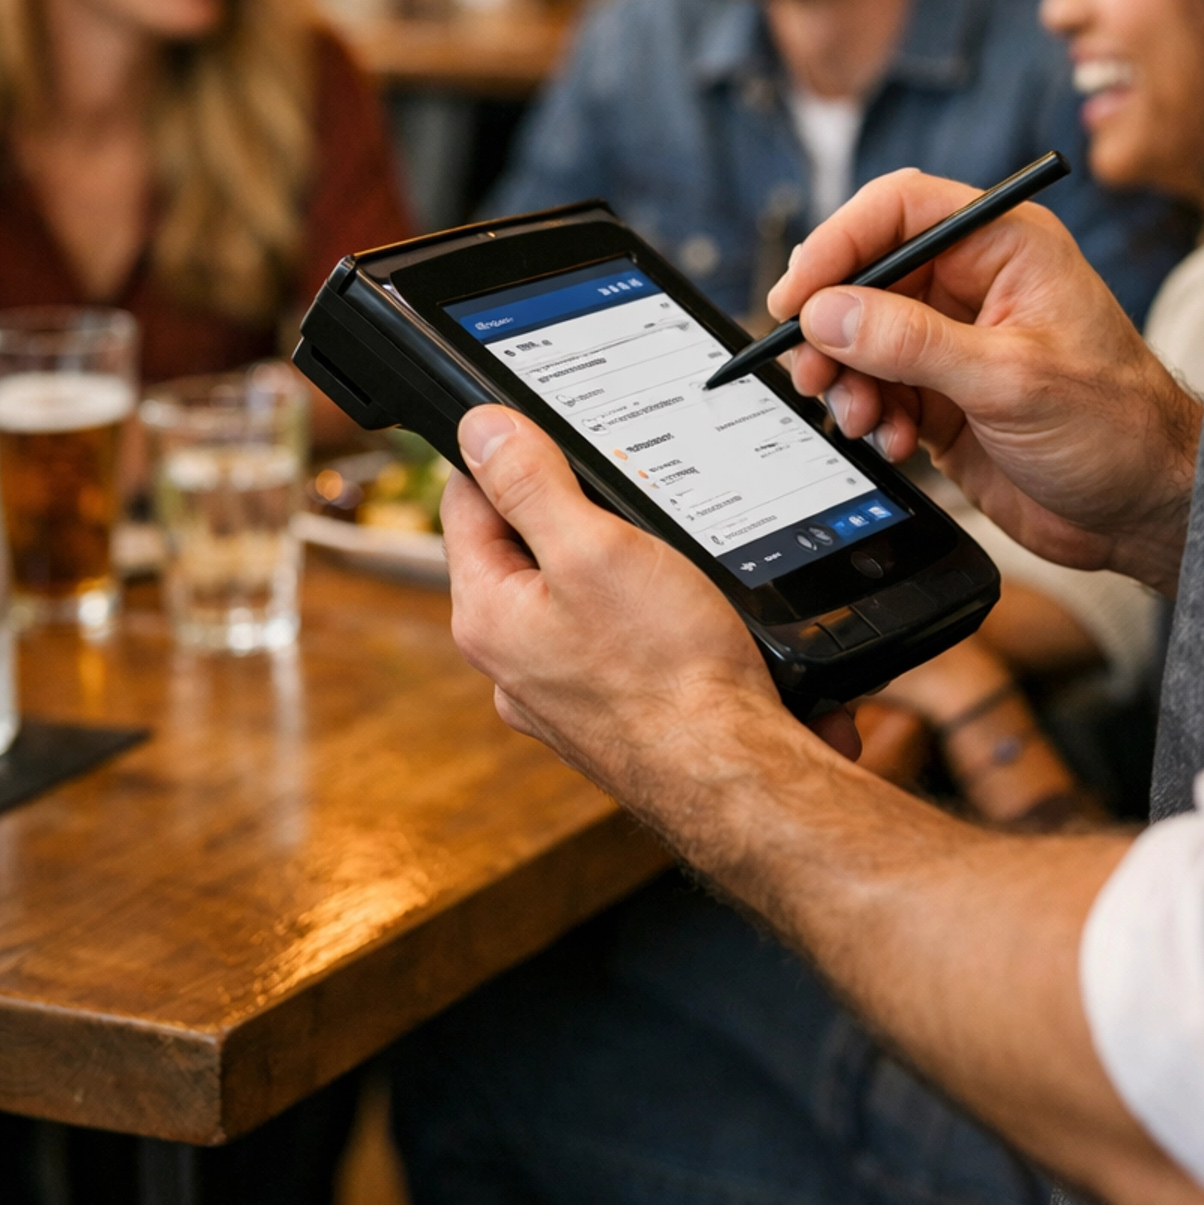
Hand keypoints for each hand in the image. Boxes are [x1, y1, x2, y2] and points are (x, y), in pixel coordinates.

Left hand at [443, 408, 858, 808]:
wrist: (735, 774)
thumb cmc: (668, 672)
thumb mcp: (595, 548)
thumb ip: (530, 484)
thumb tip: (480, 430)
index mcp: (487, 616)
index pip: (467, 502)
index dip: (508, 454)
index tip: (552, 431)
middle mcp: (511, 661)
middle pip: (522, 548)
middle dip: (571, 511)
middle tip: (626, 495)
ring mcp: (558, 693)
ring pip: (573, 594)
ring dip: (614, 563)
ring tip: (664, 555)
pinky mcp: (608, 712)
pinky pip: (613, 639)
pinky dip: (646, 615)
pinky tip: (686, 611)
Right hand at [768, 171, 1201, 594]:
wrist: (1144, 511)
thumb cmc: (1116, 428)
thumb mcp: (1009, 379)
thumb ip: (912, 343)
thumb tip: (828, 312)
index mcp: (1005, 248)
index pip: (900, 210)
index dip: (840, 241)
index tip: (798, 293)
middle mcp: (975, 284)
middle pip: (867, 275)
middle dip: (831, 325)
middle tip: (810, 369)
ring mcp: (955, 341)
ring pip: (861, 337)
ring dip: (846, 378)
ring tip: (859, 416)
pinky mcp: (942, 395)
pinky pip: (876, 389)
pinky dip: (869, 414)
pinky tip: (893, 441)